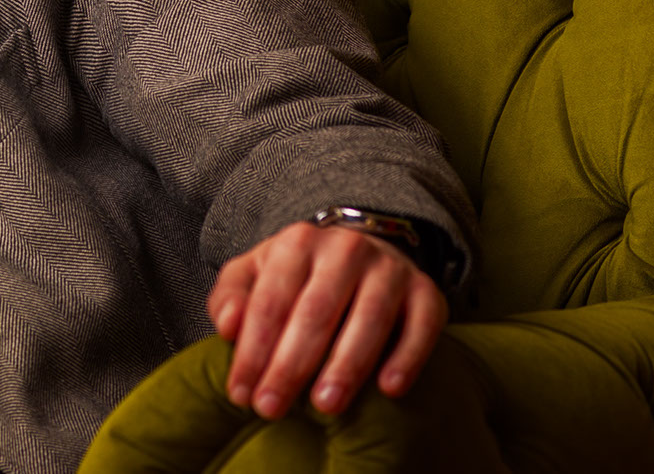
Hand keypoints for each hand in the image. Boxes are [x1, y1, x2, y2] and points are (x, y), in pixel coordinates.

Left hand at [207, 220, 446, 419]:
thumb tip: (226, 327)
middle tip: (272, 409)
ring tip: (325, 406)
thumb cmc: (297, 276)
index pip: (270, 301)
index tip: (241, 394)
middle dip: (290, 365)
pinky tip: (389, 388)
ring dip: (346, 365)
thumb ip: (230, 297)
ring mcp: (390, 269)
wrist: (361, 250)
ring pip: (369, 319)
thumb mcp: (255, 274)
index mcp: (297, 243)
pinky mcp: (427, 291)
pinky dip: (407, 357)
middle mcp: (346, 249)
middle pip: (315, 312)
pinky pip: (422, 325)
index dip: (253, 351)